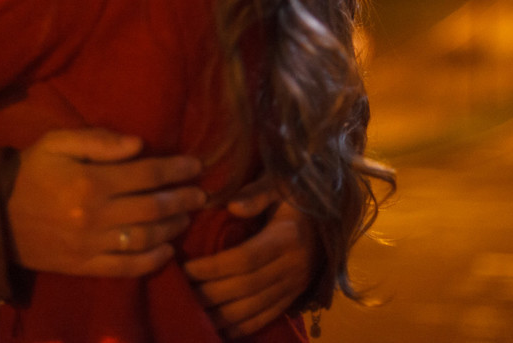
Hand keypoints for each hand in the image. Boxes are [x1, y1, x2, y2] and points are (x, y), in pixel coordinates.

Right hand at [8, 128, 206, 277]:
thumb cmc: (30, 171)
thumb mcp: (57, 142)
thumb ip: (98, 140)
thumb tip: (139, 144)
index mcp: (90, 180)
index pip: (147, 174)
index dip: (176, 170)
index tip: (196, 166)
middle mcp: (95, 214)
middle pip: (153, 207)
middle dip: (183, 199)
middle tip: (201, 194)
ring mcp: (90, 244)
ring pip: (145, 238)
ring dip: (172, 227)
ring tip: (186, 217)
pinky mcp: (83, 265)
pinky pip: (125, 267)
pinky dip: (151, 261)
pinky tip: (167, 250)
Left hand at [184, 186, 318, 337]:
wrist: (330, 212)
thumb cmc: (296, 194)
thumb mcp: (279, 184)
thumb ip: (256, 193)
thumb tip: (232, 206)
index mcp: (287, 237)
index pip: (245, 258)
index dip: (214, 267)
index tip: (186, 268)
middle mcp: (293, 265)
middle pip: (246, 287)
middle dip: (211, 293)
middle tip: (182, 293)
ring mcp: (295, 284)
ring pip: (255, 307)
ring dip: (222, 315)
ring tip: (194, 314)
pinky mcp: (294, 295)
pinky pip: (268, 316)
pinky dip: (244, 327)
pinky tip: (221, 330)